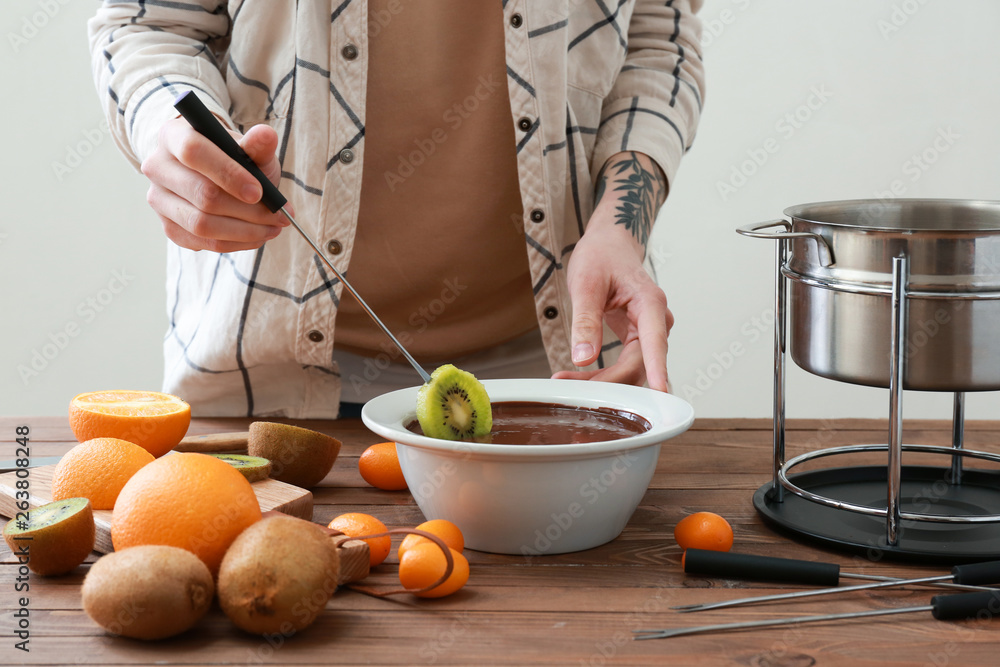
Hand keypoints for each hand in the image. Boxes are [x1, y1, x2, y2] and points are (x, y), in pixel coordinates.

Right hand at [140, 117, 288, 252]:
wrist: (213, 174)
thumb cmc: (231, 158)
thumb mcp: (247, 147)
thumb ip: (257, 144)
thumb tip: (267, 135)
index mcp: (173, 136)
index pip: (194, 152)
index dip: (228, 173)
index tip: (259, 192)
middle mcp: (158, 167)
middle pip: (201, 194)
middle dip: (247, 210)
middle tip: (280, 216)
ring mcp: (159, 199)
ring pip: (201, 224)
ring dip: (245, 231)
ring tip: (273, 228)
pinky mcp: (168, 227)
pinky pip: (203, 243)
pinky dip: (236, 243)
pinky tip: (257, 236)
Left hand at [551, 151, 671, 391]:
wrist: (609, 245)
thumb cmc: (601, 256)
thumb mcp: (586, 284)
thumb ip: (585, 321)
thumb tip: (583, 358)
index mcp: (649, 303)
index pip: (654, 342)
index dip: (656, 369)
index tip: (659, 393)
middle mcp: (656, 321)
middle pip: (639, 364)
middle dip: (607, 381)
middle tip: (568, 385)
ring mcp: (649, 333)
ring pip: (632, 369)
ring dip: (604, 382)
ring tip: (567, 381)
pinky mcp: (638, 340)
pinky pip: (626, 365)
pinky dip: (604, 375)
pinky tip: (579, 378)